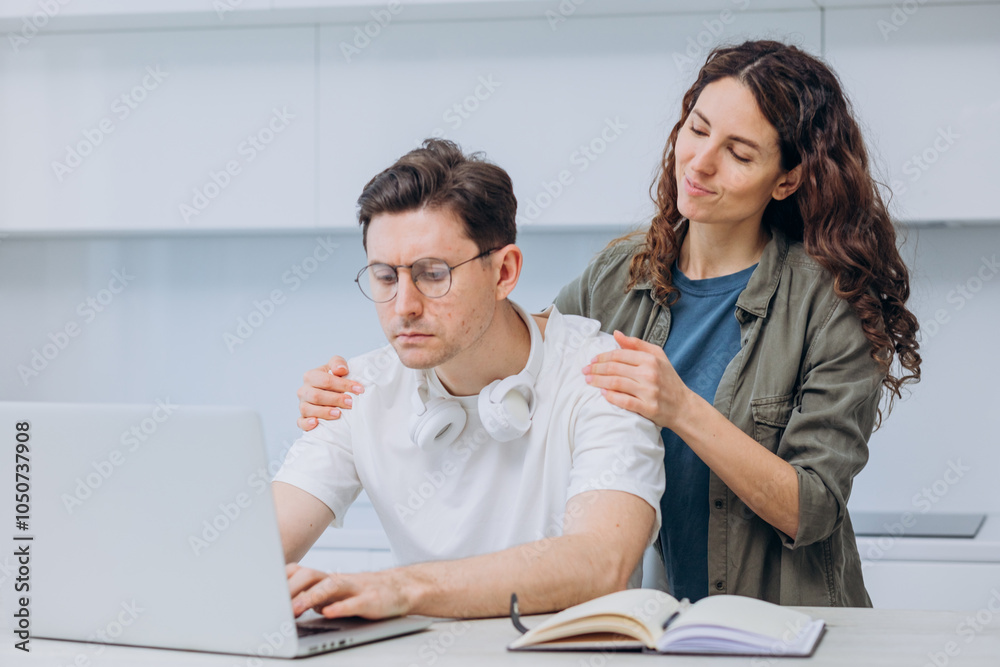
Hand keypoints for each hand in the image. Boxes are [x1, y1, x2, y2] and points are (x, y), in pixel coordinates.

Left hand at [286, 563, 412, 619]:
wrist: (401, 589)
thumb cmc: (362, 594)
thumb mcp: (334, 595)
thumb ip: (312, 597)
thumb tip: (284, 605)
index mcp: (327, 579)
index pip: (299, 571)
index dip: (281, 579)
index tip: (262, 591)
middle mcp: (339, 580)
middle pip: (311, 575)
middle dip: (291, 588)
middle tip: (274, 603)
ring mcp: (356, 588)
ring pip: (331, 586)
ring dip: (310, 596)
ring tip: (294, 609)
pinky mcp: (372, 600)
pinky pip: (355, 602)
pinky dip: (341, 607)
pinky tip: (328, 613)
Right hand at [296, 356, 362, 430]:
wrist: (331, 392)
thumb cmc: (335, 379)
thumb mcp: (337, 367)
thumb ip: (338, 363)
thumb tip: (341, 369)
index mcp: (311, 376)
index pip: (326, 380)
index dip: (343, 385)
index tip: (359, 390)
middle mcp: (304, 390)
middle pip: (317, 396)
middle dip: (335, 399)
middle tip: (351, 403)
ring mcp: (302, 405)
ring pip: (308, 409)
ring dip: (324, 412)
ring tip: (338, 414)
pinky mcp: (303, 418)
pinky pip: (301, 422)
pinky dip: (307, 423)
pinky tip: (316, 423)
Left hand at [582, 330, 690, 429]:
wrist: (684, 406)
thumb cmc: (668, 379)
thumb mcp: (657, 356)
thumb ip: (636, 344)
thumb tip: (616, 334)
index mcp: (650, 359)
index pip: (619, 355)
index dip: (602, 357)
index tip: (591, 360)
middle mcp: (650, 373)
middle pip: (614, 368)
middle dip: (596, 369)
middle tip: (584, 371)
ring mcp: (649, 391)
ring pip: (616, 383)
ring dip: (598, 382)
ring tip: (588, 381)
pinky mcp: (648, 408)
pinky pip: (625, 401)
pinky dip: (612, 397)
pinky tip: (603, 394)